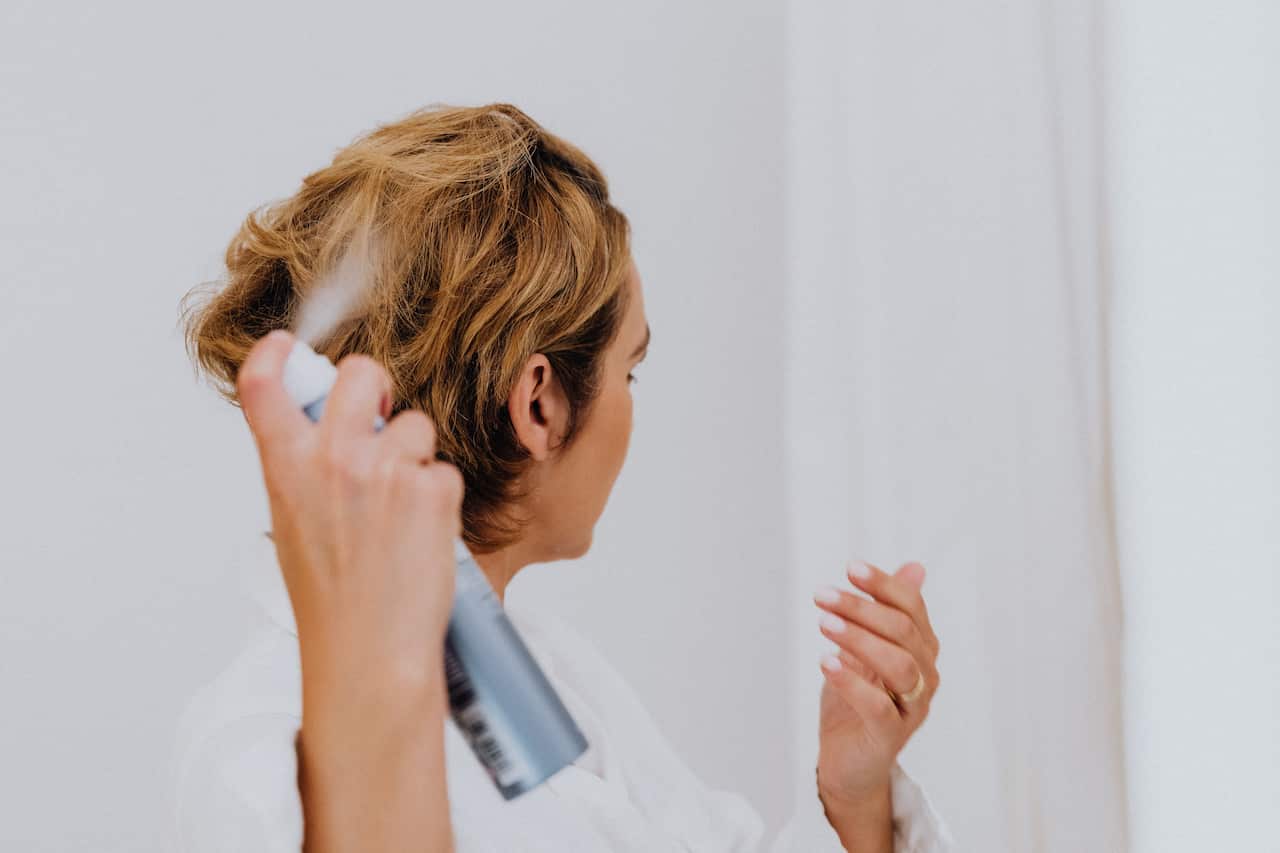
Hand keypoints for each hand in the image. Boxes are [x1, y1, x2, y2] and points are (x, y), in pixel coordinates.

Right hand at [237, 330, 460, 851]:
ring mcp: (387, 468)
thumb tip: (327, 428)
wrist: (371, 651)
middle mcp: (334, 456)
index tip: (289, 347)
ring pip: (416, 426)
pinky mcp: (433, 487)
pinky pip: (443, 470)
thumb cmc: (331, 598)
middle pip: (364, 372)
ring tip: (400, 516)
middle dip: (377, 387)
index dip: (277, 354)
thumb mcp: (294, 524)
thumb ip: (304, 468)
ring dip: (414, 458)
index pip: (264, 383)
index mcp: (286, 465)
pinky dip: (439, 498)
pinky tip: (422, 537)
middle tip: (381, 416)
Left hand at [812, 560, 940, 836]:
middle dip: (861, 608)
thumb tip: (916, 567)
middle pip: (903, 632)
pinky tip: (826, 662)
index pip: (911, 608)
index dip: (883, 585)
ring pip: (898, 665)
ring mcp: (912, 707)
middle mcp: (925, 676)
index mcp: (921, 650)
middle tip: (822, 595)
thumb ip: (887, 611)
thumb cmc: (857, 701)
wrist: (848, 761)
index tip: (850, 568)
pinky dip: (852, 682)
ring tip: (824, 623)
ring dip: (859, 639)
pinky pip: (879, 706)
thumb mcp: (866, 649)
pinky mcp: (891, 736)